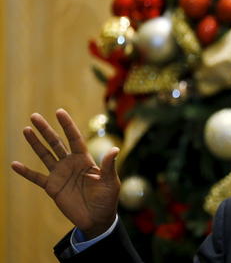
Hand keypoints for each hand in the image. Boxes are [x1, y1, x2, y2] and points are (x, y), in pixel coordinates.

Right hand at [11, 109, 119, 238]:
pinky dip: (25, 172)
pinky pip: (36, 178)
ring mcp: (60, 174)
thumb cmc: (107, 199)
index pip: (74, 138)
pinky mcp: (52, 187)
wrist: (97, 219)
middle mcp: (71, 164)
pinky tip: (14, 164)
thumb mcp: (111, 182)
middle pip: (56, 143)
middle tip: (34, 116)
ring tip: (26, 130)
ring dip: (35, 143)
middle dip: (46, 130)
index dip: (67, 125)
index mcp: (85, 160)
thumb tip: (115, 149)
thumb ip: (109, 166)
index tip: (59, 112)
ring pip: (45, 155)